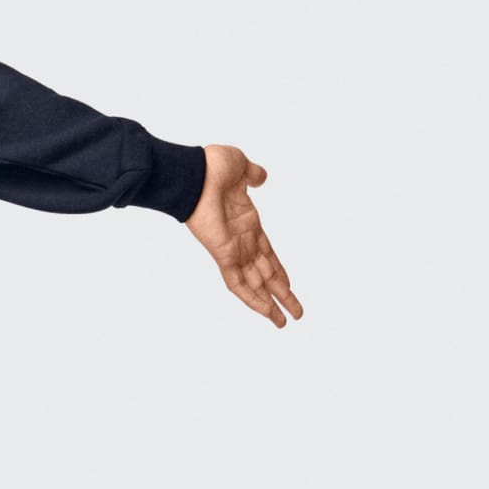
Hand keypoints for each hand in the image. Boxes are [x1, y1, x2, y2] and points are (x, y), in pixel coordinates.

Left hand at [185, 145, 303, 326]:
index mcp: (248, 224)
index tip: (288, 284)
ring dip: (270, 304)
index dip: (279, 269)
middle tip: (294, 313)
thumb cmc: (211, 167)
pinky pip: (238, 283)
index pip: (267, 254)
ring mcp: (232, 250)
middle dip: (280, 294)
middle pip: (265, 274)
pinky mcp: (223, 255)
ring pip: (254, 284)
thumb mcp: (241, 168)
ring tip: (283, 322)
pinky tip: (266, 313)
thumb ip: (253, 176)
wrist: (194, 171)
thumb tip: (261, 178)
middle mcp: (241, 241)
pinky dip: (252, 298)